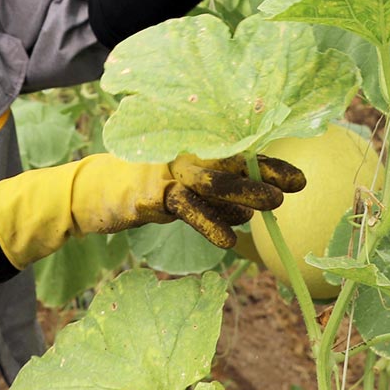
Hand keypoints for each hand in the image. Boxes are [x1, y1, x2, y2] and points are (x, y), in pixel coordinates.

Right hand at [0, 152, 306, 268]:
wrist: (90, 191)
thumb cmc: (141, 189)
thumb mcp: (180, 190)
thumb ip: (210, 193)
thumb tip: (250, 206)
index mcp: (192, 149)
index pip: (237, 151)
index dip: (269, 161)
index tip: (299, 176)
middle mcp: (184, 155)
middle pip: (233, 160)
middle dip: (267, 171)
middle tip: (298, 184)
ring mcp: (168, 172)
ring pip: (215, 181)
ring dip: (246, 192)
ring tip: (273, 205)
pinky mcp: (152, 194)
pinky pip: (187, 208)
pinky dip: (209, 223)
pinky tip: (227, 240)